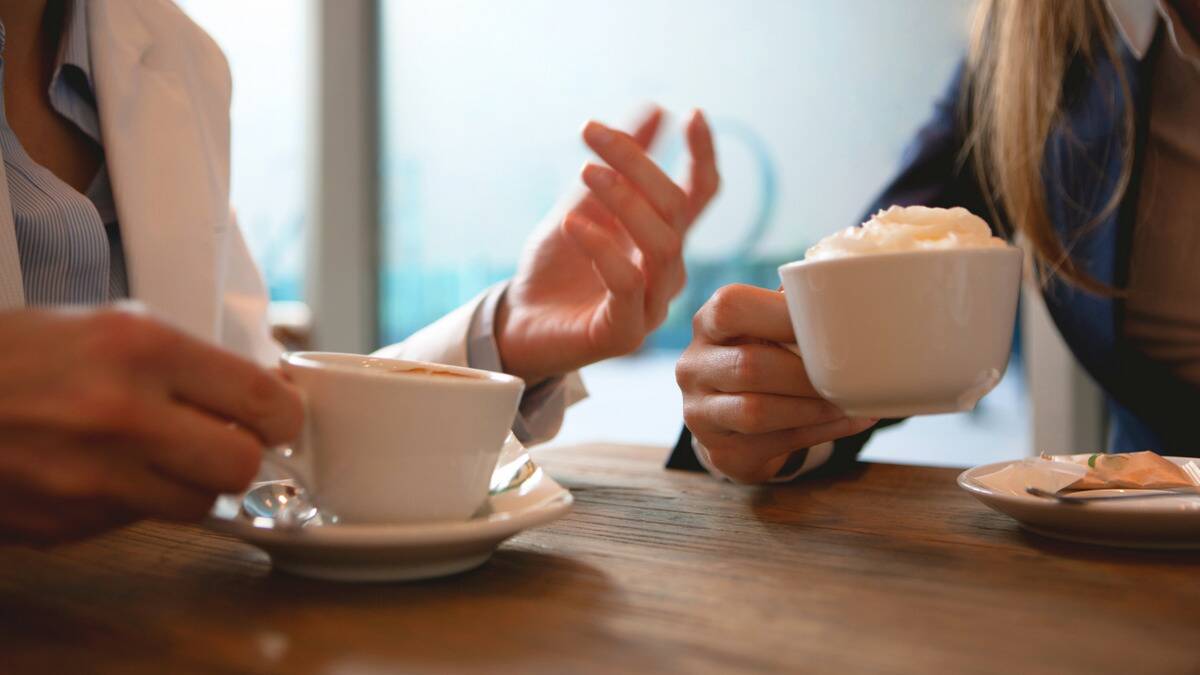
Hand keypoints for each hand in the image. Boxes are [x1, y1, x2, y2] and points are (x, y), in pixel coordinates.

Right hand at [0, 307, 303, 543]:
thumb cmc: (12, 356)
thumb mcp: (102, 324)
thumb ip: (183, 358)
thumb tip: (259, 391)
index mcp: (139, 347)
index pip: (260, 398)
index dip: (283, 415)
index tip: (281, 418)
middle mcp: (121, 413)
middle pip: (240, 465)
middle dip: (242, 455)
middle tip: (228, 441)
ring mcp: (90, 477)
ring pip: (198, 504)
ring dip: (192, 483)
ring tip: (160, 454)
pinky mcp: (66, 523)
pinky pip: (138, 521)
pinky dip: (137, 501)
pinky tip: (104, 470)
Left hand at [495, 107, 718, 384]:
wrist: (517, 325)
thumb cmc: (555, 268)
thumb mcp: (581, 203)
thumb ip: (616, 166)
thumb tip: (657, 109)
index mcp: (661, 238)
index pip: (699, 195)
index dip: (702, 155)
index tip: (692, 114)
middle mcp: (666, 271)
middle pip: (675, 209)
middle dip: (638, 163)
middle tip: (593, 133)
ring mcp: (651, 304)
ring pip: (662, 245)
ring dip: (625, 200)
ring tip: (586, 171)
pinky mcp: (625, 332)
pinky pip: (628, 284)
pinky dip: (601, 248)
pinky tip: (572, 223)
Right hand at [674, 284, 876, 483]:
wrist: (734, 422)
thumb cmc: (763, 360)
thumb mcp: (764, 330)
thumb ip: (791, 310)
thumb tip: (842, 292)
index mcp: (707, 325)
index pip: (731, 308)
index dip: (781, 314)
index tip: (827, 323)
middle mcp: (693, 368)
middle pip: (749, 365)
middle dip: (804, 372)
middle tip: (847, 373)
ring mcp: (700, 414)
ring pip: (757, 411)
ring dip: (812, 407)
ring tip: (848, 400)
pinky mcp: (723, 452)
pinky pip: (776, 443)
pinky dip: (821, 431)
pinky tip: (848, 419)